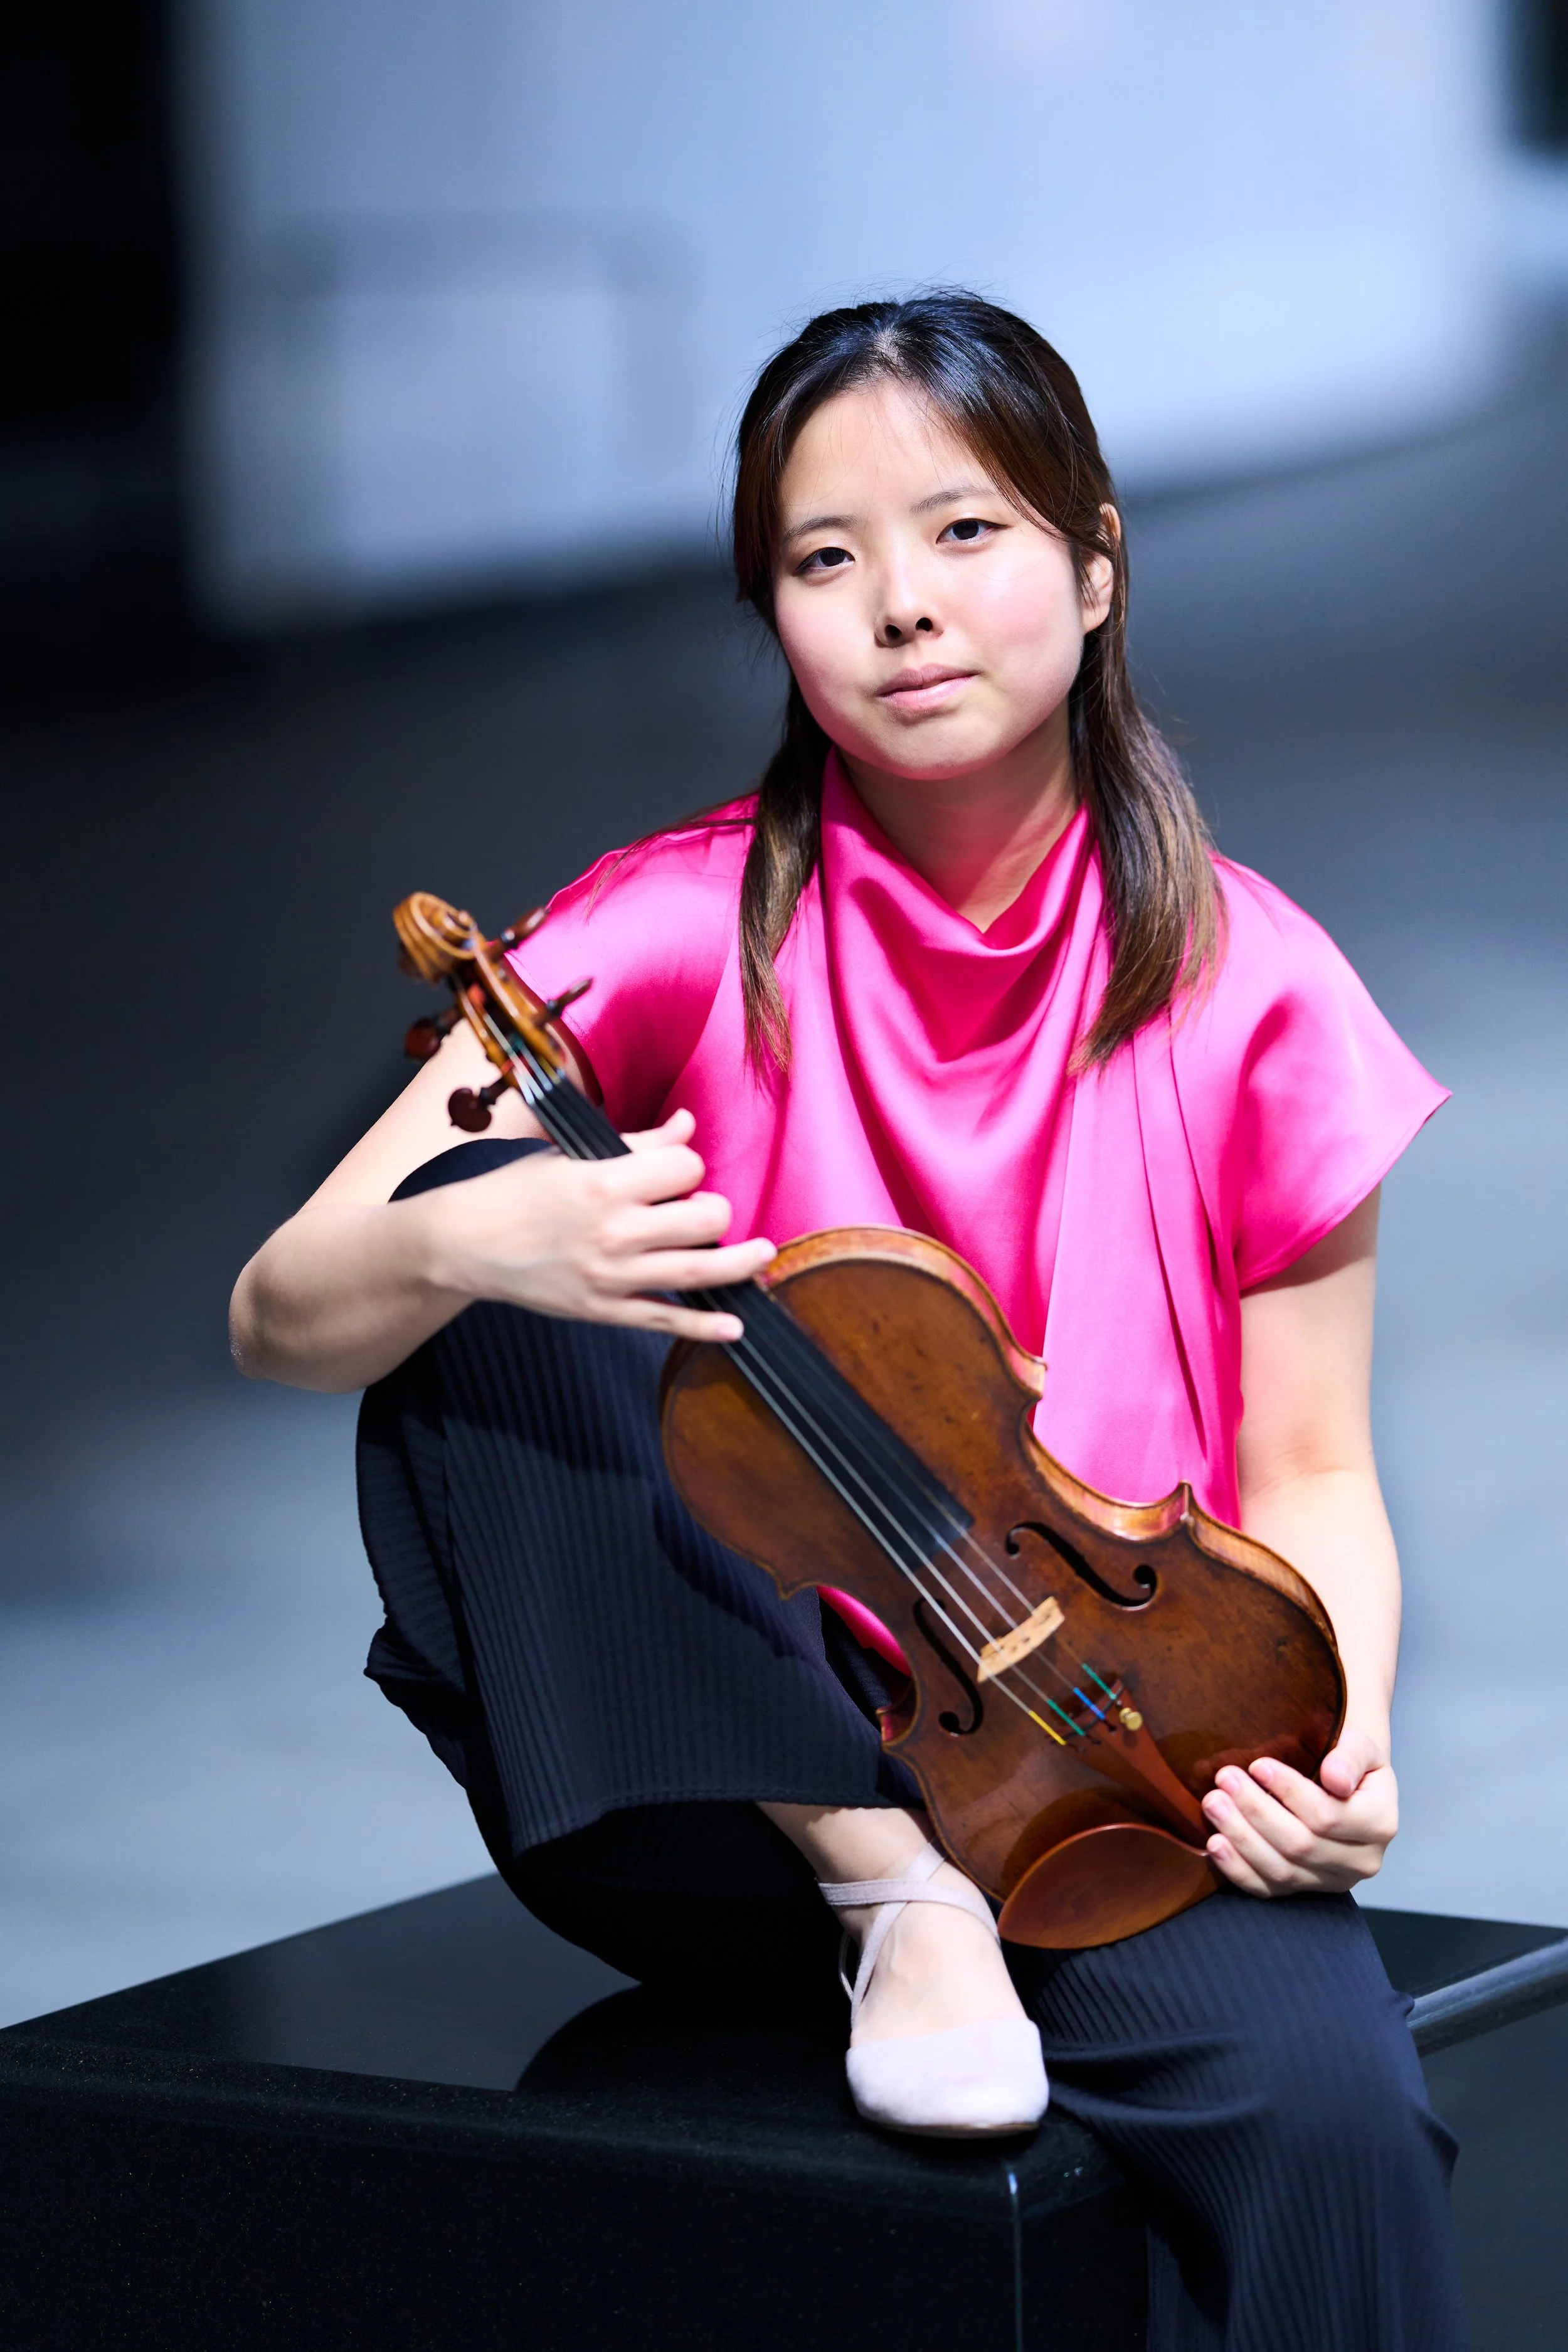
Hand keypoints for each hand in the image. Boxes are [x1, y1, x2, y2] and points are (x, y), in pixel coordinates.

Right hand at [421, 1108, 774, 1343]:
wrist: (463, 1243)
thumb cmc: (514, 1192)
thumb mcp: (570, 1155)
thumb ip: (636, 1144)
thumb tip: (687, 1125)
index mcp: (604, 1182)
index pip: (684, 1168)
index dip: (687, 1167)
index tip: (675, 1173)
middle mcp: (614, 1231)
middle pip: (702, 1219)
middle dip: (715, 1210)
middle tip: (704, 1210)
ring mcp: (611, 1276)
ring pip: (696, 1271)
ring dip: (739, 1264)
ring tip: (763, 1255)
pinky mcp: (603, 1310)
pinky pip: (664, 1321)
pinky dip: (703, 1327)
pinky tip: (734, 1326)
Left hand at [1201, 1727, 1397, 1897]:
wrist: (1346, 1779)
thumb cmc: (1349, 1759)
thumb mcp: (1361, 1745)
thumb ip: (1351, 1756)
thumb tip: (1336, 1779)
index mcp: (1379, 1825)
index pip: (1328, 1816)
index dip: (1289, 1792)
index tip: (1258, 1765)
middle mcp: (1361, 1862)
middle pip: (1300, 1845)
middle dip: (1256, 1811)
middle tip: (1224, 1779)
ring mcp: (1331, 1881)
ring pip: (1281, 1869)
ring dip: (1241, 1837)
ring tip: (1213, 1803)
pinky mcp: (1303, 1888)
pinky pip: (1268, 1888)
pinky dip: (1238, 1869)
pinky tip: (1215, 1844)